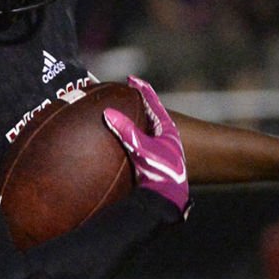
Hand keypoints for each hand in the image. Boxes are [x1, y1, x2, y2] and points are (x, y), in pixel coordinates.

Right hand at [103, 75, 188, 214]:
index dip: (141, 89)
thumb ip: (126, 130)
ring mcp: (159, 150)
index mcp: (166, 127)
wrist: (171, 199)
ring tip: (118, 118)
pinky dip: (127, 142)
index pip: (152, 101)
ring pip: (144, 131)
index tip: (131, 79)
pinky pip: (137, 147)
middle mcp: (164, 137)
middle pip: (148, 114)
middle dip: (136, 105)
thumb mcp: (143, 148)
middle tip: (123, 96)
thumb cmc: (163, 172)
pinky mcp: (153, 164)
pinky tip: (116, 148)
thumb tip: (108, 112)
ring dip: (132, 124)